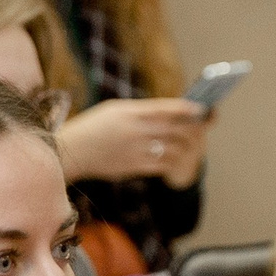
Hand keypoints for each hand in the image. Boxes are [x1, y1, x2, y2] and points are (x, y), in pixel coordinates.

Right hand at [56, 99, 208, 187]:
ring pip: (176, 149)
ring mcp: (136, 150)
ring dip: (188, 147)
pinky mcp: (135, 167)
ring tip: (192, 144)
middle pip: (177, 129)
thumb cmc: (94, 127)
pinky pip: (165, 165)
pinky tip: (178, 158)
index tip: (204, 108)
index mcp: (130, 112)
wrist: (71, 152)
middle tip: (202, 127)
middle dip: (195, 128)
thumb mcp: (115, 110)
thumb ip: (141, 111)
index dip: (188, 109)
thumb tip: (172, 114)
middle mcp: (135, 130)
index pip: (166, 108)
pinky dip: (176, 161)